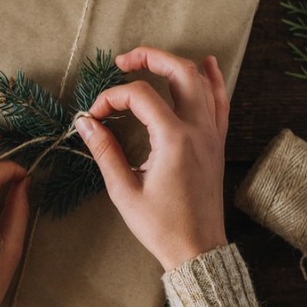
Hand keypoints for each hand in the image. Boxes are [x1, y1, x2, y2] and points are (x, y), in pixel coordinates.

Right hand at [75, 47, 228, 270]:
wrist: (198, 249)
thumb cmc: (161, 226)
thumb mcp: (124, 191)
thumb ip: (105, 151)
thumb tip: (85, 123)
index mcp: (174, 139)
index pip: (140, 96)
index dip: (112, 98)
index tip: (94, 116)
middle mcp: (198, 129)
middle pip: (179, 71)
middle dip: (149, 58)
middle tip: (123, 62)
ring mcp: (212, 134)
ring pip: (202, 81)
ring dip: (176, 64)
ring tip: (151, 60)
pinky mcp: (217, 143)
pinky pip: (221, 101)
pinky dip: (213, 80)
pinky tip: (208, 64)